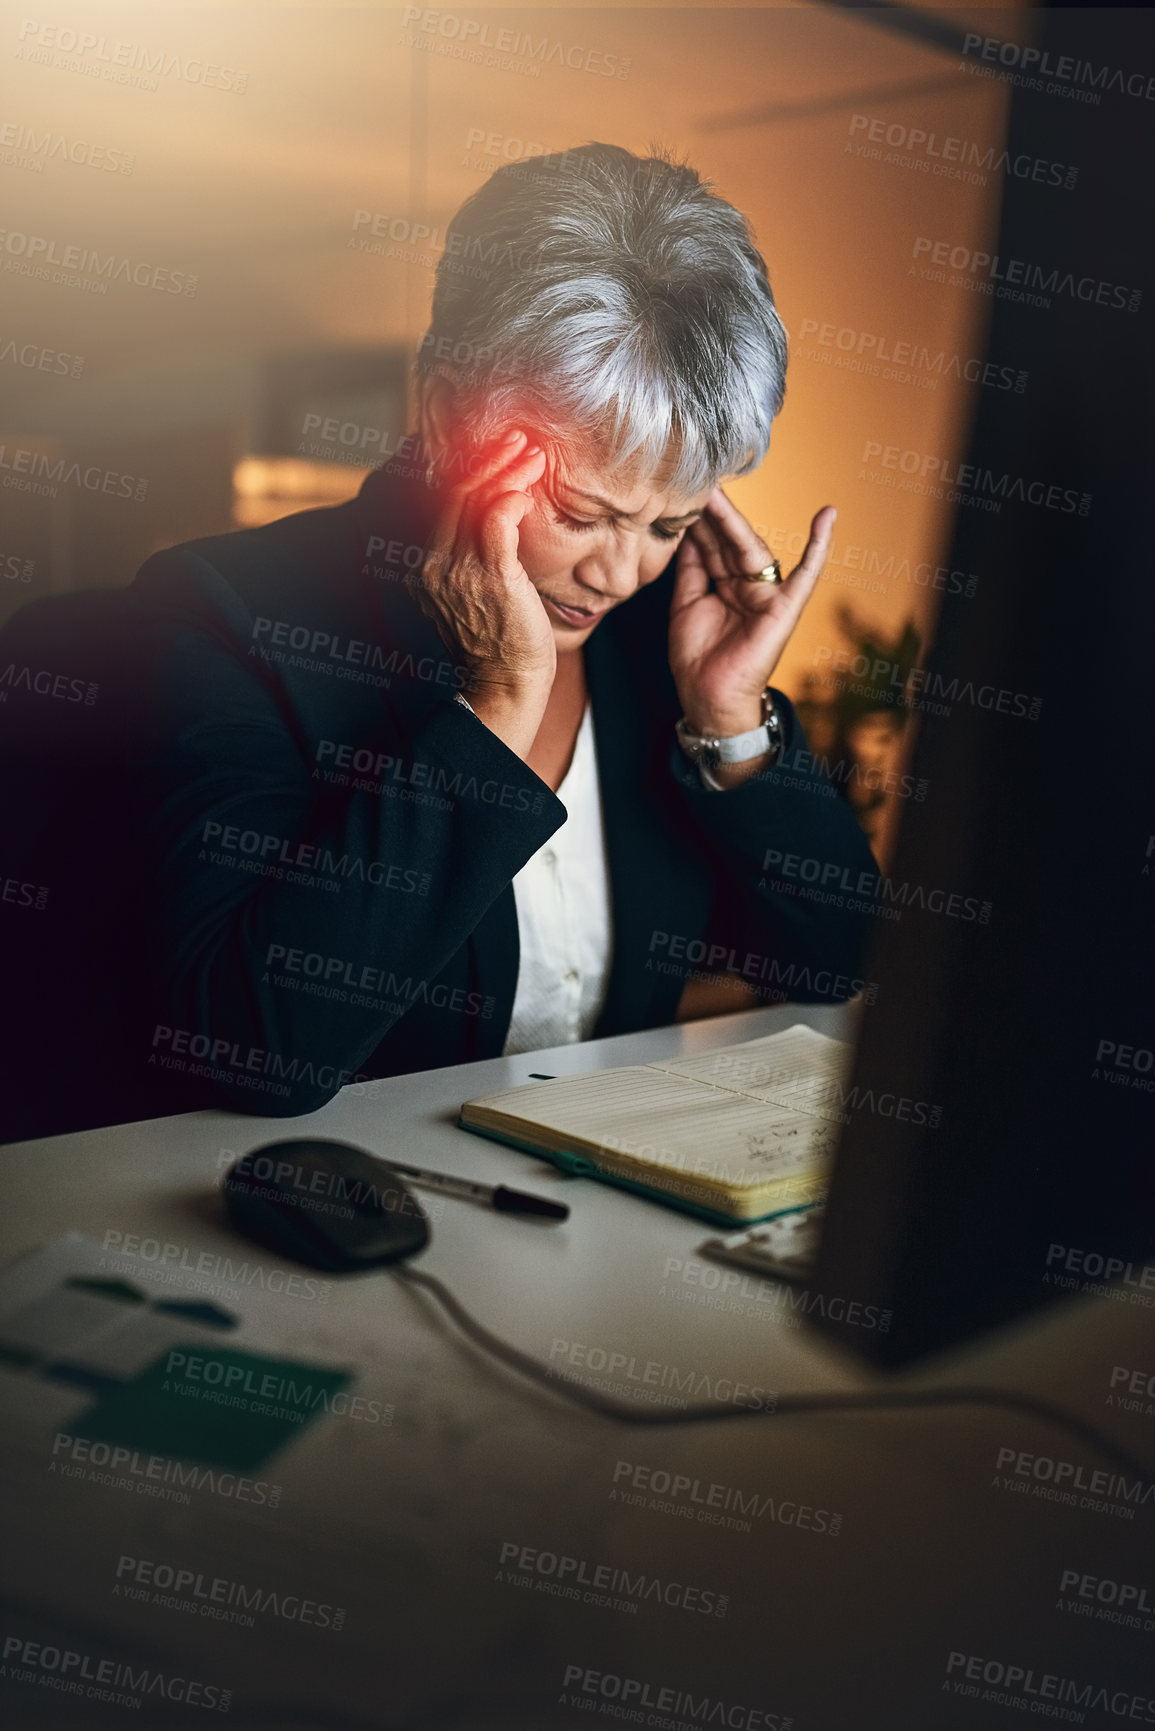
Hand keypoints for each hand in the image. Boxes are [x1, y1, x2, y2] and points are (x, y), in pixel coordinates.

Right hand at [416, 431, 554, 756]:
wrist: (505, 685)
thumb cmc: (499, 636)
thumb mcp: (473, 587)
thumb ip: (472, 547)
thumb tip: (493, 505)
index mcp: (421, 562)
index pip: (435, 496)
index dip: (463, 463)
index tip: (491, 443)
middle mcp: (430, 563)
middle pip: (451, 488)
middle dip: (487, 455)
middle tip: (518, 437)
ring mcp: (458, 571)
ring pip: (474, 499)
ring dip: (506, 468)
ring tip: (532, 452)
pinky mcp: (491, 579)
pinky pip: (496, 522)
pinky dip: (512, 497)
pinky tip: (528, 489)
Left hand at [669, 488, 834, 737]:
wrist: (708, 699)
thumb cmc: (698, 658)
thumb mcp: (687, 604)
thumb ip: (691, 569)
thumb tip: (687, 531)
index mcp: (726, 584)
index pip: (712, 544)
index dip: (699, 520)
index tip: (684, 491)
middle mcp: (748, 584)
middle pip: (729, 542)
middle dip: (713, 513)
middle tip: (696, 481)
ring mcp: (767, 595)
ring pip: (752, 550)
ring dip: (734, 520)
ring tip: (717, 490)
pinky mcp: (785, 609)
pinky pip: (806, 576)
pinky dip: (819, 547)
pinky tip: (827, 516)